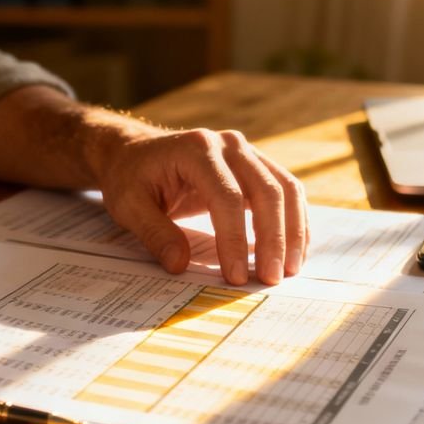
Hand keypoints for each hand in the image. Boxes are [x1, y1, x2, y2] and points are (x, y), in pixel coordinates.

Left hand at [97, 128, 307, 285]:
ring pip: (286, 189)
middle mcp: (228, 144)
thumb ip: (155, 233)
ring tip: (290, 270)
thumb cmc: (130, 178)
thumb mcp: (129, 205)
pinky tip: (292, 251)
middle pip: (267, 191)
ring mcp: (246, 151)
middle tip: (271, 279)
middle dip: (273, 239)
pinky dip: (294, 221)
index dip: (235, 239)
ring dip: (293, 231)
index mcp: (196, 149)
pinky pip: (285, 191)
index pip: (228, 197)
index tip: (236, 276)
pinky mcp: (255, 165)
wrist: (134, 153)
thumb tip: (179, 265)